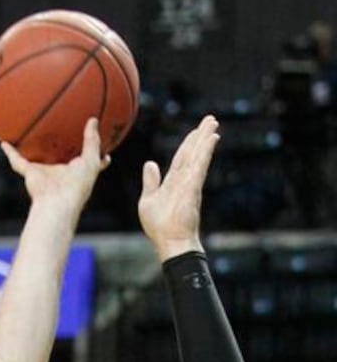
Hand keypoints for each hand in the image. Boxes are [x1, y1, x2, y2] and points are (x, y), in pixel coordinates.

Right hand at [1, 117, 108, 215]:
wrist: (57, 202)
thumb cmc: (77, 186)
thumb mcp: (91, 160)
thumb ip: (93, 141)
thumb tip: (93, 121)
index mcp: (78, 173)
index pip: (89, 163)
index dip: (96, 156)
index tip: (104, 150)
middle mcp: (61, 173)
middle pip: (61, 160)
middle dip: (62, 151)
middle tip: (65, 134)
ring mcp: (44, 174)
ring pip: (37, 159)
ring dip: (32, 150)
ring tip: (29, 136)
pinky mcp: (30, 174)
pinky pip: (17, 161)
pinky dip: (10, 153)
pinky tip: (4, 143)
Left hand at [139, 114, 219, 261]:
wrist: (169, 242)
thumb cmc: (159, 226)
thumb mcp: (148, 201)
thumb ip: (150, 182)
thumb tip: (150, 164)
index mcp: (172, 183)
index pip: (181, 158)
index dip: (188, 144)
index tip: (196, 131)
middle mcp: (183, 180)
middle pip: (192, 153)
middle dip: (200, 136)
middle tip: (210, 119)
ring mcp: (189, 183)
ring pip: (198, 156)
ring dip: (205, 138)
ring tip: (213, 122)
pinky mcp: (193, 187)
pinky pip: (200, 166)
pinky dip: (205, 151)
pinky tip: (212, 138)